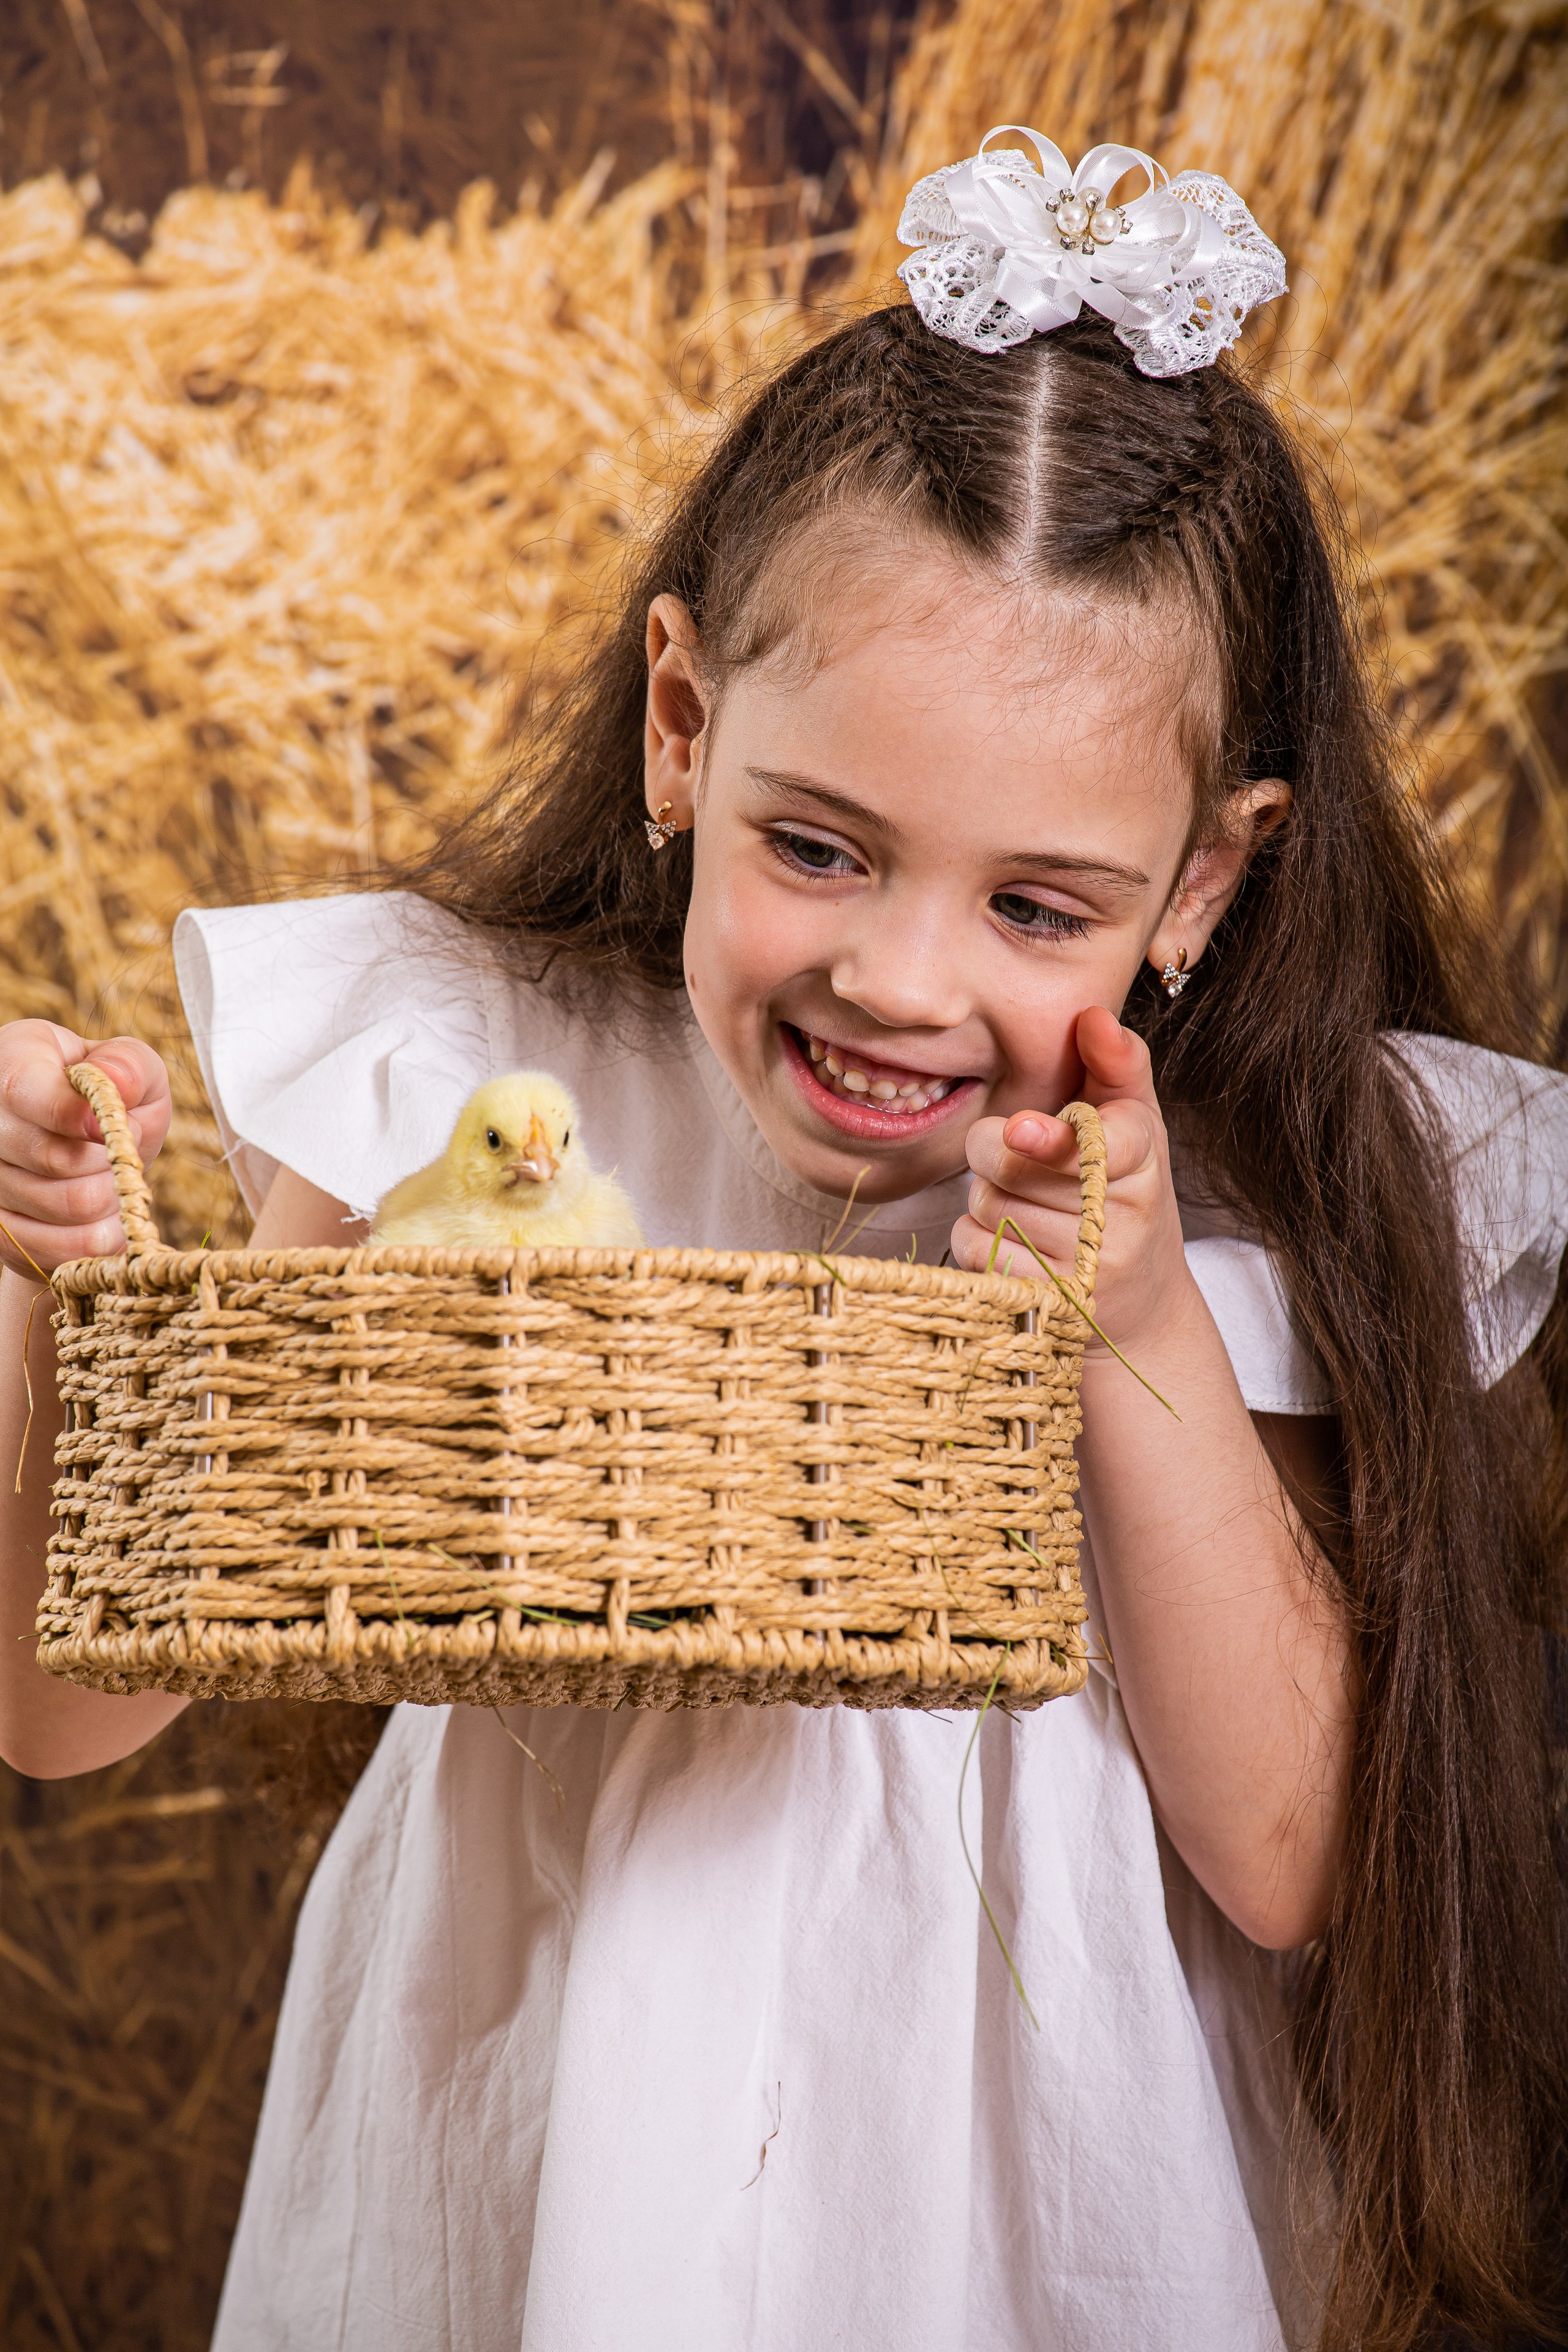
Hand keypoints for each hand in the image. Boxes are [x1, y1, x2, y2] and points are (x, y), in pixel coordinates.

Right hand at [0, 1021, 170, 1278]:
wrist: (83, 1147)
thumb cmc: (108, 1097)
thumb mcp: (129, 1065)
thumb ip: (128, 1065)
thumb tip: (116, 1081)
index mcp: (10, 1063)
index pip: (23, 1092)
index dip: (72, 1115)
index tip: (107, 1125)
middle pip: (56, 1159)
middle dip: (110, 1159)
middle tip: (118, 1148)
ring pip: (70, 1207)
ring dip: (110, 1196)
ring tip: (107, 1175)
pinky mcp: (3, 1233)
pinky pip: (65, 1248)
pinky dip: (99, 1234)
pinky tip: (99, 1211)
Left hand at [950, 1006, 1190, 1356]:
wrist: (1143, 1304)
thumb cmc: (1126, 1193)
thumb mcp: (1135, 1124)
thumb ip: (1116, 1064)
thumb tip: (1093, 1016)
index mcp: (1143, 1154)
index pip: (1102, 1144)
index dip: (1054, 1137)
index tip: (1021, 1129)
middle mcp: (1122, 1214)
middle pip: (1011, 1165)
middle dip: (994, 1151)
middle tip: (1017, 1152)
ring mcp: (1088, 1266)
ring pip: (988, 1205)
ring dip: (988, 1196)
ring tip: (1028, 1204)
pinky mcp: (1051, 1303)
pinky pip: (976, 1249)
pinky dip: (978, 1240)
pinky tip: (1016, 1244)